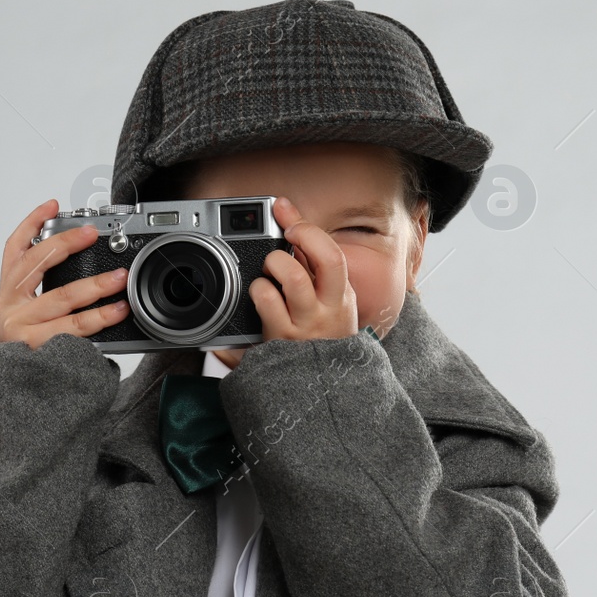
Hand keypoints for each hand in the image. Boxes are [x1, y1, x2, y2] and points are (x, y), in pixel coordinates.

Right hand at [0, 199, 130, 348]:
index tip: (51, 204)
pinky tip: (117, 311)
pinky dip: (100, 318)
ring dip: (95, 285)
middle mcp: (8, 308)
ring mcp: (21, 329)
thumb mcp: (28, 317)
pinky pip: (75, 329)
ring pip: (62, 298)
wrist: (15, 401)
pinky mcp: (38, 350)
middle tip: (92, 233)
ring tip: (119, 277)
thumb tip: (86, 265)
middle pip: (37, 264)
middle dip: (67, 243)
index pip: (14, 250)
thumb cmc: (28, 353)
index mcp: (7, 295)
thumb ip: (45, 292)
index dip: (31, 224)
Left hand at [251, 196, 358, 343]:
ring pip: (287, 283)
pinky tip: (257, 298)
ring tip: (265, 277)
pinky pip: (264, 305)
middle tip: (278, 253)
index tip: (287, 220)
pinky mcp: (279, 344)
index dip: (307, 230)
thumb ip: (308, 256)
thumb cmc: (320, 334)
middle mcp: (326, 311)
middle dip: (289, 249)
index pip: (331, 255)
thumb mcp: (326, 296)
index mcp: (341, 296)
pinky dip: (255, 292)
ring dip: (269, 270)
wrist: (324, 387)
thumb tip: (285, 210)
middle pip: (318, 264)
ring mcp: (303, 329)